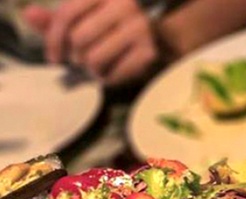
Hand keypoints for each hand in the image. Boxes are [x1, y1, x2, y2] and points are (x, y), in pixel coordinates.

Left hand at [23, 0, 159, 85]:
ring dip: (89, 69)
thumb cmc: (107, 26)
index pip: (67, 15)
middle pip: (80, 38)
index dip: (53, 39)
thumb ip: (53, 19)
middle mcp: (124, 5)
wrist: (150, 35)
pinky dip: (106, 78)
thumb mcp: (80, 18)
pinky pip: (114, 72)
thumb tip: (28, 14)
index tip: (53, 57)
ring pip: (95, 58)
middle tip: (79, 60)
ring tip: (93, 67)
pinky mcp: (148, 51)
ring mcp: (139, 28)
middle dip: (74, 55)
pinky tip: (107, 73)